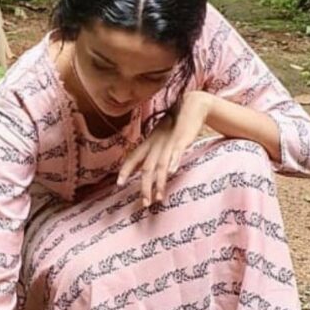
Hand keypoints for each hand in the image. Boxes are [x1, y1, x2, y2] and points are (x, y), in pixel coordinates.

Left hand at [118, 91, 211, 206]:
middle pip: (147, 168)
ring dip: (159, 182)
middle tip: (144, 203)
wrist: (191, 105)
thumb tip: (145, 168)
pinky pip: (177, 152)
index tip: (118, 183)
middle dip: (144, 187)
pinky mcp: (182, 139)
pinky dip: (174, 161)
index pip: (133, 158)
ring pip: (161, 165)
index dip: (125, 170)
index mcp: (149, 143)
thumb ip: (152, 152)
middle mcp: (156, 144)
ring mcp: (169, 142)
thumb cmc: (176, 124)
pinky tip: (172, 172)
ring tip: (158, 198)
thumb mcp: (160, 137)